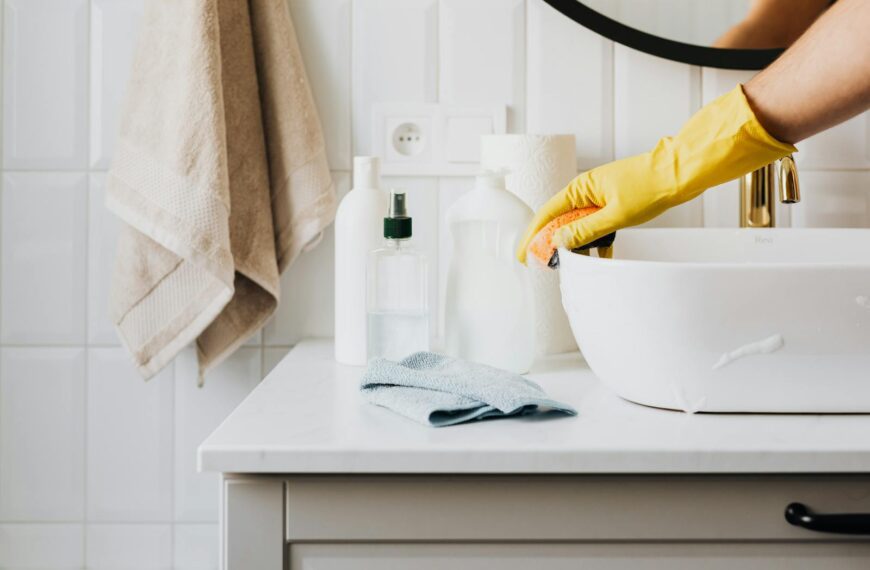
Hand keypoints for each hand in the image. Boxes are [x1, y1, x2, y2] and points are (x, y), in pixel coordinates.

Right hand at [516, 85, 795, 263]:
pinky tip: (600, 257)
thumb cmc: (650, 186)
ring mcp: (600, 198)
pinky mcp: (614, 204)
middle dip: (550, 243)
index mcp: (581, 188)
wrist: (680, 172)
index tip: (524, 254)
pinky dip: (598, 242)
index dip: (533, 235)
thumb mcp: (616, 215)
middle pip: (560, 221)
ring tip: (570, 264)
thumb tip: (559, 242)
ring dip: (576, 244)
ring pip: (580, 226)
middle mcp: (586, 191)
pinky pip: (598, 226)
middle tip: (543, 264)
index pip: (547, 214)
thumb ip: (586, 230)